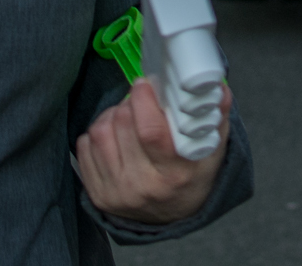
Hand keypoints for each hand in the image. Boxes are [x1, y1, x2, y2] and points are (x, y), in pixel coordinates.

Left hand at [77, 78, 229, 225]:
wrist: (172, 217)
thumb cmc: (193, 174)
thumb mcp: (211, 149)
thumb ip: (216, 116)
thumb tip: (217, 87)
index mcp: (175, 173)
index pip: (150, 131)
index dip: (143, 100)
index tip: (145, 85)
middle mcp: (144, 186)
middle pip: (122, 124)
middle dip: (130, 103)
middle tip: (140, 102)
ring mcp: (117, 192)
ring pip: (100, 132)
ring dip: (111, 116)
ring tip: (127, 120)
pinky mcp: (98, 195)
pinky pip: (84, 147)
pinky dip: (96, 134)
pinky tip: (114, 138)